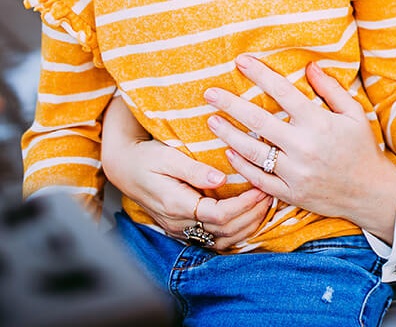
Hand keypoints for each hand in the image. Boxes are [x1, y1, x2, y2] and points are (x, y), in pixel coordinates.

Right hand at [100, 97, 270, 250]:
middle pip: (224, 231)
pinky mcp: (184, 228)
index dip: (244, 205)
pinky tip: (250, 216)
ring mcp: (181, 229)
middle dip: (252, 214)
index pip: (218, 215)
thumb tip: (220, 179)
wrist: (124, 168)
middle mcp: (179, 223)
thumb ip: (194, 169)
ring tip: (266, 204)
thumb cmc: (146, 158)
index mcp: (176, 205)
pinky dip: (236, 230)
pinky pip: (215, 238)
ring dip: (247, 225)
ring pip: (222, 239)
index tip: (261, 188)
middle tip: (271, 194)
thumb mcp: (167, 156)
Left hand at [204, 56, 395, 242]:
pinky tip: (229, 152)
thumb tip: (309, 65)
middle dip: (230, 104)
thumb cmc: (362, 148)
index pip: (283, 92)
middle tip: (209, 93)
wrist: (370, 193)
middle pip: (258, 121)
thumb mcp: (354, 114)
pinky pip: (259, 178)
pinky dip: (242, 166)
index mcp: (319, 123)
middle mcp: (304, 146)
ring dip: (228, 134)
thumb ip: (331, 89)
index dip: (260, 74)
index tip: (241, 61)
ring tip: (211, 121)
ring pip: (252, 151)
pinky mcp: (290, 192)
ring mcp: (295, 172)